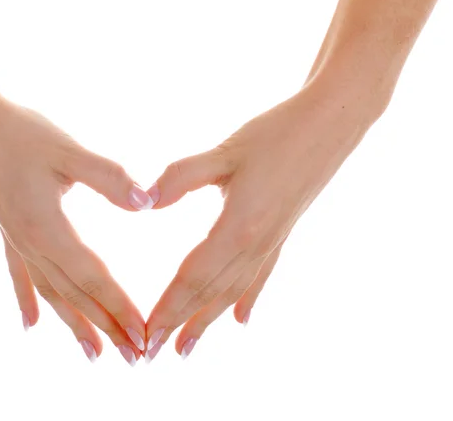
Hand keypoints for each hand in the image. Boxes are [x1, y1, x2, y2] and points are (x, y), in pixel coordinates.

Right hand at [0, 88, 152, 364]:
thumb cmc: (18, 132)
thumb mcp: (66, 149)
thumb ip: (108, 177)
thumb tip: (147, 203)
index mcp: (47, 228)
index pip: (93, 278)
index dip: (119, 308)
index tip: (143, 334)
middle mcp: (30, 244)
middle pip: (75, 295)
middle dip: (107, 327)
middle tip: (134, 357)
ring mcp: (17, 241)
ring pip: (51, 293)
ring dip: (75, 324)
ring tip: (94, 354)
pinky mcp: (8, 231)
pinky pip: (20, 277)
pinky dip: (27, 301)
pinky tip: (30, 325)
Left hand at [144, 86, 373, 360]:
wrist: (331, 124)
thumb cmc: (276, 134)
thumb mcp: (225, 152)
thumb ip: (183, 176)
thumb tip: (144, 201)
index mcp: (238, 228)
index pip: (193, 279)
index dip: (168, 308)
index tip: (146, 335)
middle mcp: (256, 245)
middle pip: (210, 294)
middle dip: (179, 324)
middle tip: (152, 353)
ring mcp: (271, 243)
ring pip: (233, 293)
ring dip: (207, 321)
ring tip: (188, 348)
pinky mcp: (281, 234)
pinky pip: (260, 277)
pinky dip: (247, 300)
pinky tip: (242, 321)